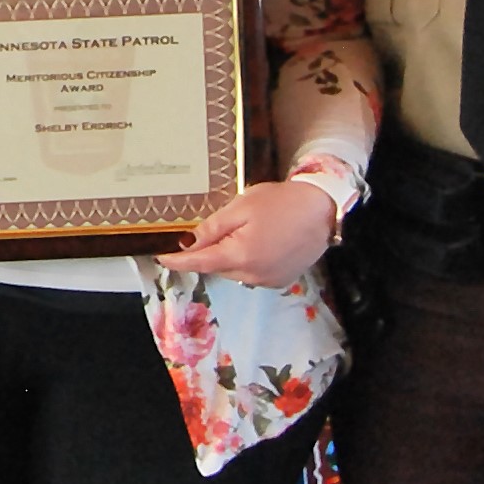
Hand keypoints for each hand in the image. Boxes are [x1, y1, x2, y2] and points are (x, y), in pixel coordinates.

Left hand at [156, 181, 337, 289]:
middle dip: (209, 252)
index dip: (177, 261)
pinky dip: (247, 261)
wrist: (322, 209)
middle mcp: (252, 276)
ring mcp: (268, 281)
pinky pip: (252, 274)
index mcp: (239, 256)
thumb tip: (188, 243)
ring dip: (229, 256)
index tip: (161, 258)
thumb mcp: (241, 207)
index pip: (198, 263)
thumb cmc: (281, 202)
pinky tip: (259, 241)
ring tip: (246, 231)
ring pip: (234, 271)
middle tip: (215, 228)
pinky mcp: (281, 280)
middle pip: (217, 267)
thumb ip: (212, 229)